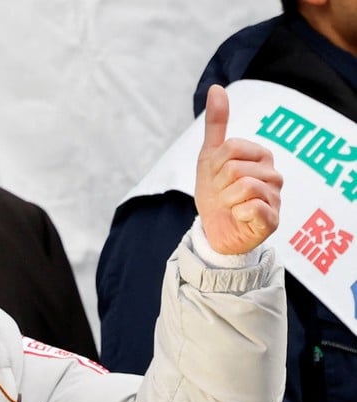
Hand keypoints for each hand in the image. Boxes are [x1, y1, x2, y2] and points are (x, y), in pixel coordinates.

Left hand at [195, 84, 282, 254]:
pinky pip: (251, 208)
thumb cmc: (216, 191)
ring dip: (226, 200)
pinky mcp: (273, 220)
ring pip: (243, 187)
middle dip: (218, 184)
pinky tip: (239, 217)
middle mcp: (274, 174)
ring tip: (230, 206)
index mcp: (261, 155)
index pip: (231, 148)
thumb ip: (216, 123)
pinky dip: (237, 214)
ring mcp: (276, 197)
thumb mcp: (210, 156)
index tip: (217, 177)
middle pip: (235, 168)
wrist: (214, 229)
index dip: (214, 166)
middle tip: (222, 195)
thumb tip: (216, 88)